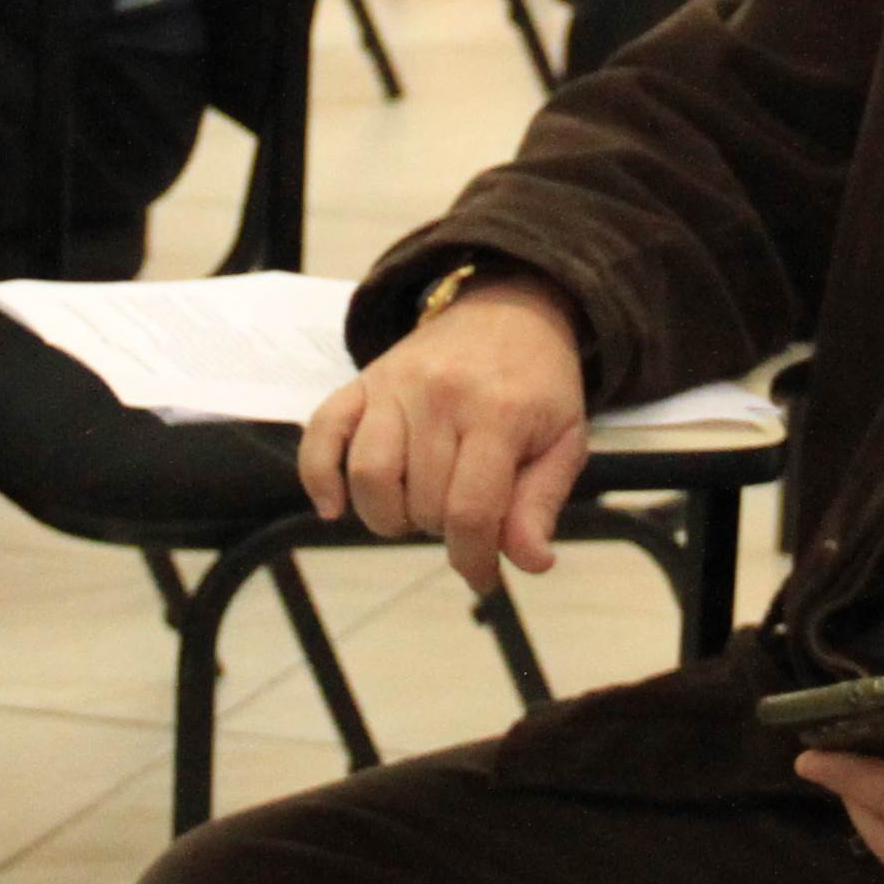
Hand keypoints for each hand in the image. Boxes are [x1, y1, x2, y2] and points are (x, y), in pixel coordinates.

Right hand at [298, 274, 585, 595]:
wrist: (511, 307)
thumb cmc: (540, 383)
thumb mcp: (564, 440)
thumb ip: (542, 503)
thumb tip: (530, 562)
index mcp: (498, 413)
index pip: (469, 511)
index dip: (472, 559)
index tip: (481, 577)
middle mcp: (440, 396)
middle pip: (419, 501)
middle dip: (439, 530)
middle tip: (461, 517)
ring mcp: (394, 385)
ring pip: (368, 476)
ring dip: (387, 515)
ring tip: (415, 509)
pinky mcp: (363, 380)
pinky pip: (321, 432)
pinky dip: (319, 476)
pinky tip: (335, 507)